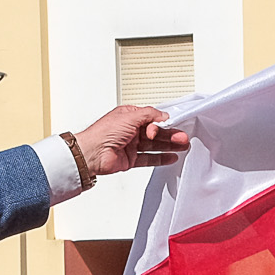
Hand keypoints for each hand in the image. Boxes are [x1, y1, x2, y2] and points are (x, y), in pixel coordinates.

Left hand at [73, 105, 189, 175]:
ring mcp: (131, 145)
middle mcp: (130, 130)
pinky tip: (171, 157)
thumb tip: (163, 115)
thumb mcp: (130, 116)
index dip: (164, 122)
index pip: (152, 118)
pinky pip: (149, 158)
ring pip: (154, 145)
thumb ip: (150, 115)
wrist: (92, 154)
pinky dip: (160, 158)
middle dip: (170, 135)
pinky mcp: (130, 159)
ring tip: (182, 146)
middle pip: (156, 132)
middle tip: (183, 137)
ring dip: (168, 145)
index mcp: (129, 116)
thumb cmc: (103, 133)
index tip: (176, 124)